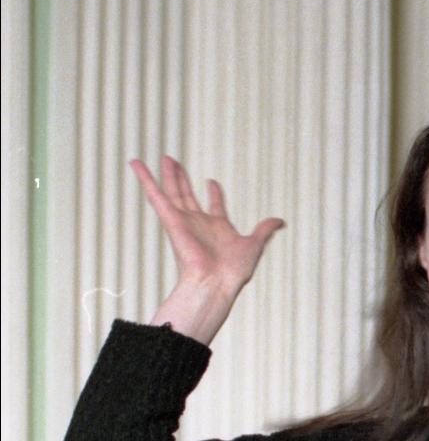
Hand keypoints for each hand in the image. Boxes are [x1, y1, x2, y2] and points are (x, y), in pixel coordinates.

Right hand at [130, 155, 284, 297]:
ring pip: (173, 192)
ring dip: (168, 175)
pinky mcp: (171, 220)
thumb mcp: (254, 245)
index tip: (211, 182)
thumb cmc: (233, 271)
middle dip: (183, 179)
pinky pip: (155, 196)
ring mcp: (184, 221)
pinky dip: (145, 179)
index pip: (214, 206)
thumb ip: (264, 230)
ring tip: (165, 158)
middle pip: (188, 195)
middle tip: (175, 163)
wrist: (215, 283)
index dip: (214, 193)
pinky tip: (137, 164)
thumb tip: (280, 222)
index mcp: (217, 227)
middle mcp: (198, 223)